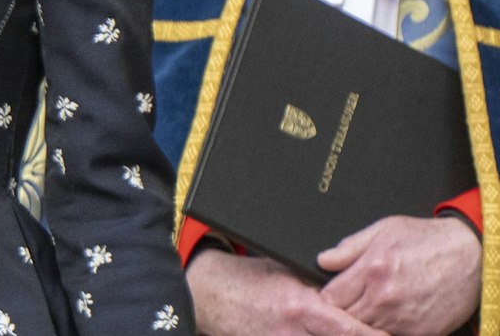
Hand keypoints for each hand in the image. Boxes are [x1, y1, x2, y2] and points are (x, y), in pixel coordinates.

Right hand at [186, 248, 387, 335]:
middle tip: (389, 334)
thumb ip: (319, 287)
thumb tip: (354, 293)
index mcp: (302, 307)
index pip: (352, 330)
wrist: (207, 294)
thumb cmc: (246, 279)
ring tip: (364, 334)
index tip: (395, 333)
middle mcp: (295, 333)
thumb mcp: (286, 274)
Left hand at [318, 214, 480, 335]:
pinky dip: (383, 329)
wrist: (472, 258)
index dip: (325, 296)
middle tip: (346, 303)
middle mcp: (385, 297)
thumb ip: (349, 247)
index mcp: (372, 269)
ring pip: (364, 330)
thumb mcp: (384, 230)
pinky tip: (386, 317)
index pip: (330, 296)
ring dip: (361, 322)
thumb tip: (323, 260)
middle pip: (345, 316)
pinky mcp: (421, 332)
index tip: (328, 294)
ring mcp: (403, 318)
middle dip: (341, 311)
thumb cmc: (428, 241)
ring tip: (367, 308)